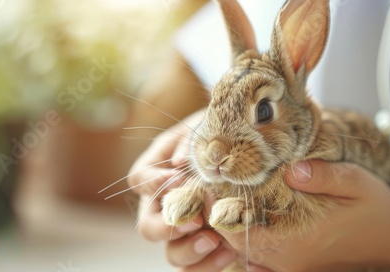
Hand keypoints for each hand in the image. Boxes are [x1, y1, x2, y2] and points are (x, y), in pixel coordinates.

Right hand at [128, 110, 239, 270]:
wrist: (250, 153)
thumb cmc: (223, 136)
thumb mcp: (206, 130)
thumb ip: (191, 143)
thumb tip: (179, 163)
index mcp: (160, 171)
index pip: (139, 179)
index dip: (153, 183)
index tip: (178, 179)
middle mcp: (166, 205)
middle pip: (148, 227)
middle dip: (168, 227)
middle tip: (195, 221)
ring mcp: (185, 229)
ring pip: (171, 253)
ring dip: (190, 250)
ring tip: (216, 240)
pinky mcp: (205, 246)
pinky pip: (196, 267)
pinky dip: (209, 264)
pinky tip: (228, 252)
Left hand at [214, 160, 389, 270]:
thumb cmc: (373, 208)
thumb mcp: (354, 182)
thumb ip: (322, 176)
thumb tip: (291, 168)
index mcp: (295, 240)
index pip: (235, 227)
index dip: (214, 205)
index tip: (204, 180)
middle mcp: (286, 259)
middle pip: (231, 240)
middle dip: (215, 212)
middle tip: (206, 182)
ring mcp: (289, 266)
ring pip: (241, 249)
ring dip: (227, 223)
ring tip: (218, 194)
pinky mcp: (295, 265)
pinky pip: (257, 258)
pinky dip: (244, 238)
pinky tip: (241, 217)